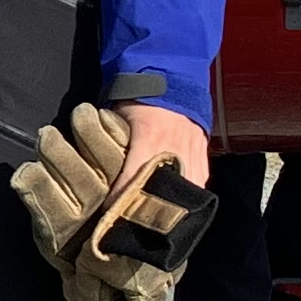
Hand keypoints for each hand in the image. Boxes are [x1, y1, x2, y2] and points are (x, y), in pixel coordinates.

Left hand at [105, 102, 211, 224]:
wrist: (171, 76)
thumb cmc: (139, 98)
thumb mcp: (119, 118)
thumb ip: (113, 143)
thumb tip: (98, 170)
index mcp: (149, 139)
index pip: (132, 179)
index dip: (121, 200)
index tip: (110, 215)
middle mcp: (174, 149)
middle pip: (163, 191)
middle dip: (149, 211)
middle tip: (134, 225)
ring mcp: (192, 152)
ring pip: (186, 191)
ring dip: (172, 207)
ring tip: (159, 223)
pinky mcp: (203, 153)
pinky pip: (199, 181)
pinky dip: (189, 196)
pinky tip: (179, 208)